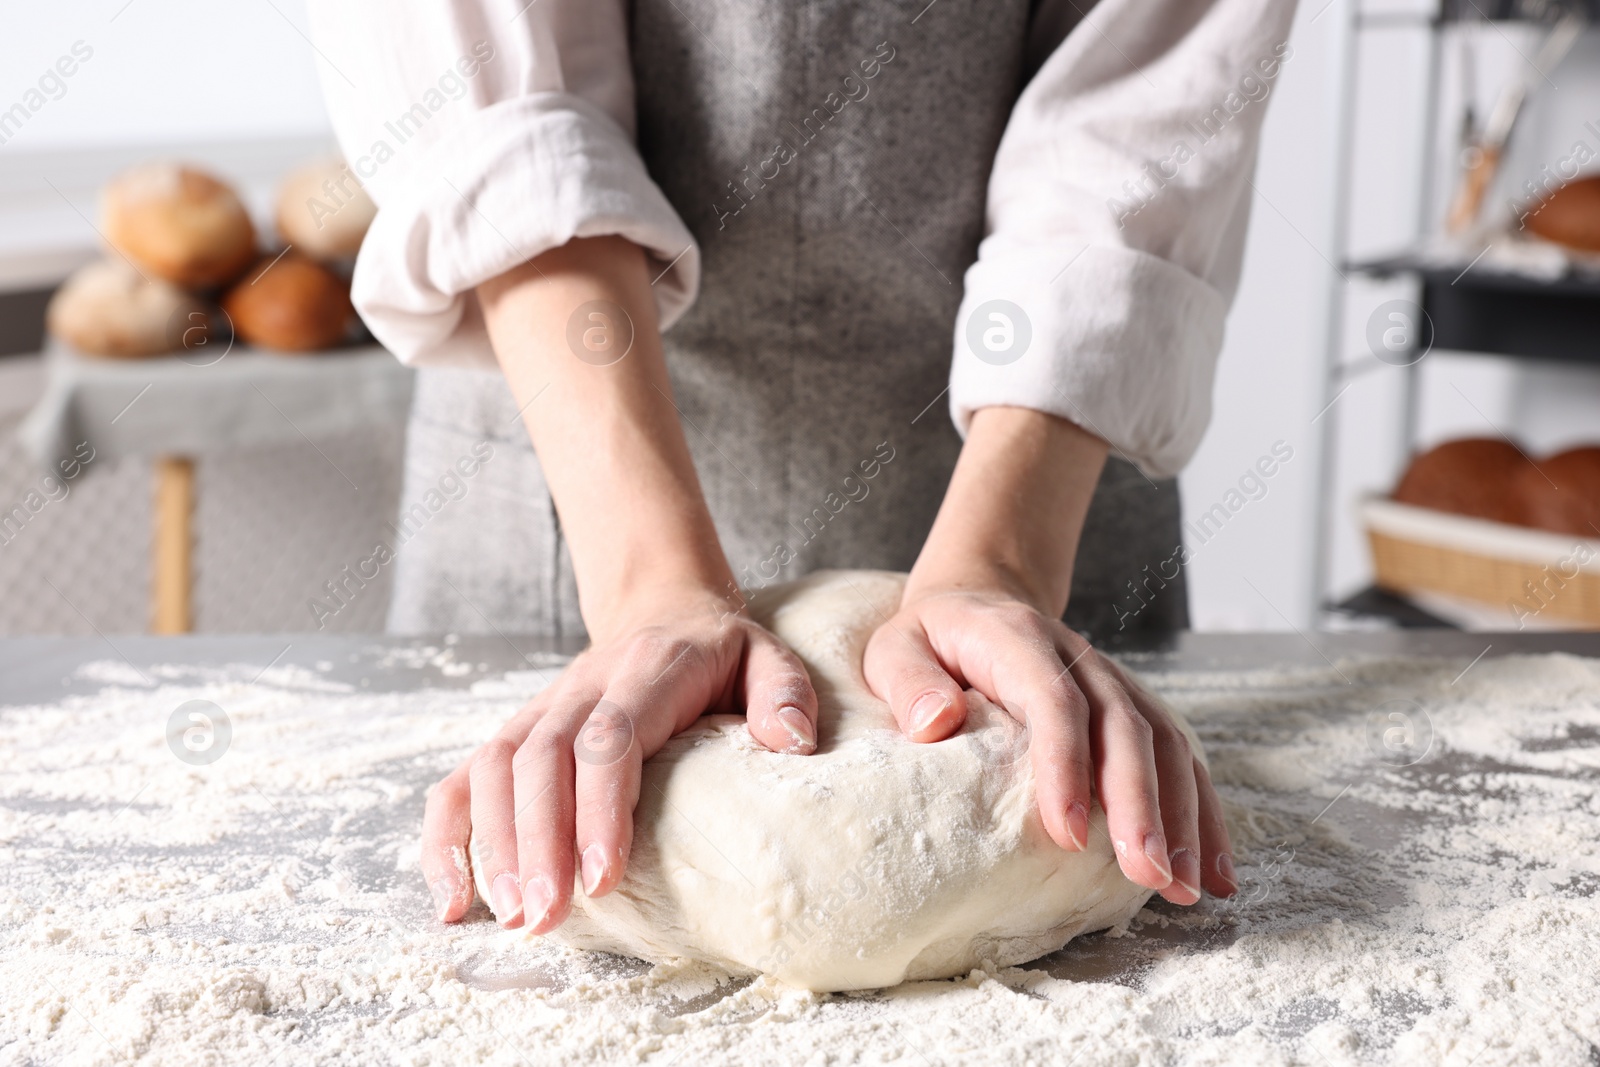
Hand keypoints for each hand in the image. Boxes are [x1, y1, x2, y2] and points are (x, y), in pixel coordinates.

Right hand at [421, 585, 819, 929]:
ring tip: (516, 918)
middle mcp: (579, 688)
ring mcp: (538, 711)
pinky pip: (460, 782)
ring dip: (495, 846)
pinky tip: (453, 901)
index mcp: (645, 671)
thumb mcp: (769, 658)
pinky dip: (447, 839)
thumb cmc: (721, 656)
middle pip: (541, 760)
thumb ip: (785, 694)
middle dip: (538, 843)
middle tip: (547, 916)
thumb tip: (792, 745)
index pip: (609, 737)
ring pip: (495, 770)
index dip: (599, 806)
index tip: (603, 876)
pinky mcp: (513, 735)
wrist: (664, 613)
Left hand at [865, 582, 1236, 904]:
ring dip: (1181, 815)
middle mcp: (1079, 658)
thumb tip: (936, 723)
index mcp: (1019, 639)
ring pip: (1164, 743)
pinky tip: (1211, 867)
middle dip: (1140, 805)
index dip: (1066, 764)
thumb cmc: (930, 640)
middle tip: (1148, 873)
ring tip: (1184, 885)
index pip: (1053, 699)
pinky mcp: (1132, 709)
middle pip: (1123, 727)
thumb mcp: (895, 648)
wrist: (977, 602)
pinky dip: (1201, 811)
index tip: (1069, 835)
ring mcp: (1113, 683)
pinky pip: (1178, 756)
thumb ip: (910, 683)